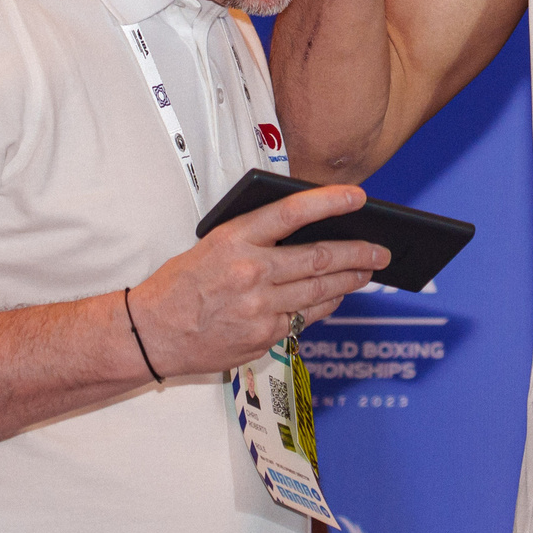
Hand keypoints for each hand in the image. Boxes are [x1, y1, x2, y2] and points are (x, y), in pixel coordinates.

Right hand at [127, 185, 389, 376]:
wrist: (150, 332)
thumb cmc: (182, 284)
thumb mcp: (213, 244)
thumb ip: (257, 238)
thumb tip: (309, 233)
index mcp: (234, 239)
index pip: (292, 212)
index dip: (330, 201)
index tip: (360, 197)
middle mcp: (250, 271)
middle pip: (320, 258)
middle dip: (358, 253)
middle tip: (381, 251)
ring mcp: (259, 307)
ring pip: (321, 291)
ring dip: (351, 280)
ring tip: (368, 272)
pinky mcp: (264, 335)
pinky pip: (306, 317)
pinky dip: (325, 305)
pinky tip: (336, 296)